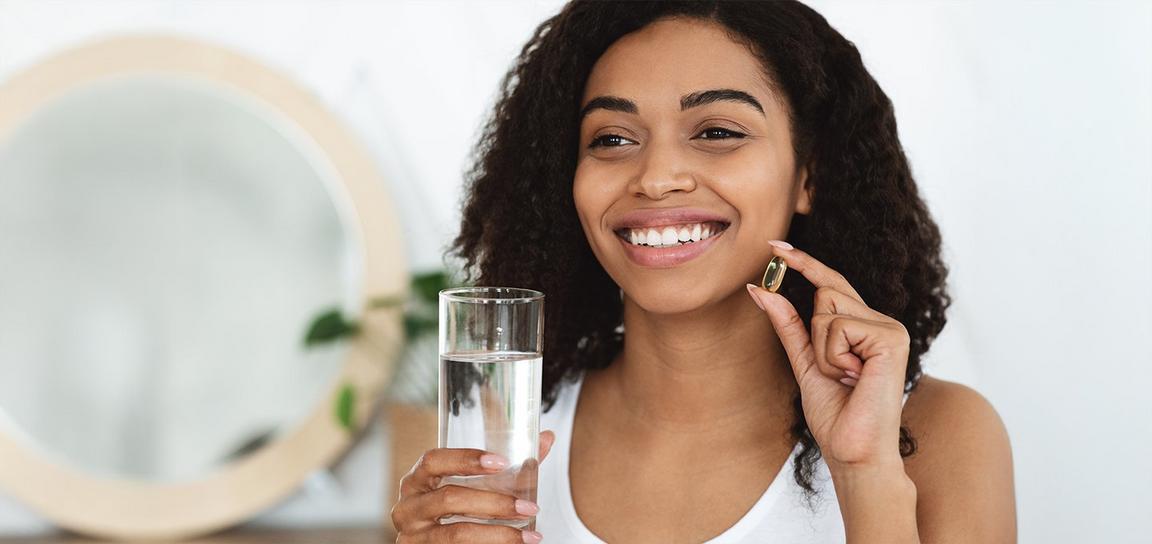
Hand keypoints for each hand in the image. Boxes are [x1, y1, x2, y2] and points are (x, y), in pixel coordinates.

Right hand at [391, 431, 555, 543]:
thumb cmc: (459, 512)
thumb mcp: (477, 488)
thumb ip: (509, 467)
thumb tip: (547, 437)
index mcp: (418, 480)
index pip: (434, 460)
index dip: (465, 458)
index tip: (501, 462)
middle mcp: (408, 507)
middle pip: (449, 499)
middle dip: (495, 503)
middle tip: (529, 507)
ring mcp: (413, 536)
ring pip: (456, 533)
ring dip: (498, 534)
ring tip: (529, 536)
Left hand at [746, 242, 910, 468]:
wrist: (854, 451)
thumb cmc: (836, 414)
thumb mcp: (804, 361)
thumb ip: (788, 324)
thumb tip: (761, 288)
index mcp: (865, 326)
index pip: (830, 285)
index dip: (803, 263)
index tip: (774, 246)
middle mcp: (882, 321)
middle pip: (825, 293)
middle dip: (814, 334)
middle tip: (835, 372)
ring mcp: (890, 327)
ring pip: (827, 309)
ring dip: (822, 349)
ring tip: (845, 378)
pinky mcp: (891, 337)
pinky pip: (837, 327)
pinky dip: (833, 356)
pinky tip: (854, 378)